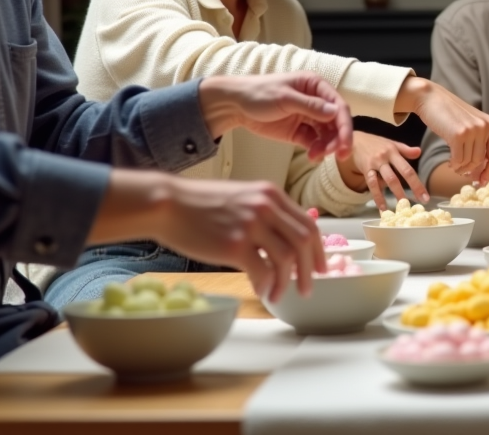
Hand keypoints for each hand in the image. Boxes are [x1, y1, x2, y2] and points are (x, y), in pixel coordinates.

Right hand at [147, 176, 325, 302]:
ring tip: (282, 294)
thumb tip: (285, 240)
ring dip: (288, 281)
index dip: (318, 249)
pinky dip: (267, 285)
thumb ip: (266, 213)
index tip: (321, 266)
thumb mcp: (242, 197)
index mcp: (271, 195)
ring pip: (286, 258)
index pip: (308, 223)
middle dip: (310, 269)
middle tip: (309, 287)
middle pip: (304, 241)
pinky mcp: (234, 245)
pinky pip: (262, 270)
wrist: (167, 203)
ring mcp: (251, 225)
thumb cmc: (200, 204)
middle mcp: (266, 207)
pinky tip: (264, 291)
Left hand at [199, 73, 351, 161]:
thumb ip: (310, 105)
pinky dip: (317, 150)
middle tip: (336, 155)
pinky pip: (315, 142)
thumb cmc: (258, 93)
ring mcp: (308, 117)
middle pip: (336, 123)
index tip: (345, 144)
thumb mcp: (284, 98)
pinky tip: (312, 156)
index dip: (345, 125)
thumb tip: (335, 112)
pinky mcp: (299, 132)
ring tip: (315, 156)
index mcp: (315, 86)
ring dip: (327, 147)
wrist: (234, 106)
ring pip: (327, 135)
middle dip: (338, 139)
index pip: (338, 106)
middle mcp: (316, 101)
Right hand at [339, 132, 425, 210]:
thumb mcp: (392, 144)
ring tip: (400, 207)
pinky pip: (371, 184)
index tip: (425, 197)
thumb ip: (405, 150)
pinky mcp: (365, 170)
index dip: (417, 184)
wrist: (355, 141)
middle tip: (417, 204)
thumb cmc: (377, 144)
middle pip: (397, 176)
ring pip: (385, 181)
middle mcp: (384, 158)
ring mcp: (374, 164)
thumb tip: (419, 152)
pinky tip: (382, 208)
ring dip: (393, 194)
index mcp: (394, 152)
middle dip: (408, 191)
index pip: (407, 169)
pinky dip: (377, 196)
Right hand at [399, 78, 488, 182]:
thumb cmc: (449, 114)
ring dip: (460, 168)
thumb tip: (481, 167)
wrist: (431, 98)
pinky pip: (458, 160)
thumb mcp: (471, 124)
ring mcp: (472, 130)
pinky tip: (449, 162)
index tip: (483, 181)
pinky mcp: (458, 135)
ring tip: (454, 165)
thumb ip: (479, 140)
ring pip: (469, 162)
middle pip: (481, 161)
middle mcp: (485, 126)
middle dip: (471, 171)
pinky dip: (454, 165)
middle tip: (461, 173)